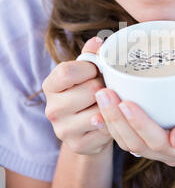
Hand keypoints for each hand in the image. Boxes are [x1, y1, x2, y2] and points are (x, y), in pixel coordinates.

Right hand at [42, 37, 113, 154]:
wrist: (91, 128)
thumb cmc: (89, 93)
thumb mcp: (87, 72)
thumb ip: (91, 56)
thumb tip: (97, 41)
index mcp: (50, 85)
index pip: (67, 72)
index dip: (89, 69)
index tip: (96, 71)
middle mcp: (52, 108)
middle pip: (89, 91)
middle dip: (104, 88)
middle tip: (106, 90)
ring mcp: (62, 130)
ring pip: (98, 112)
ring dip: (109, 107)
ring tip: (108, 105)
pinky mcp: (77, 145)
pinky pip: (105, 131)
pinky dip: (112, 125)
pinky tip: (110, 121)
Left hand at [95, 83, 174, 165]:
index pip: (158, 141)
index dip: (140, 124)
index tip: (126, 102)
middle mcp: (170, 155)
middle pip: (137, 143)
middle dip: (117, 119)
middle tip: (104, 93)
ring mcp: (158, 150)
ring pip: (127, 143)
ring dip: (111, 121)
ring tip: (101, 95)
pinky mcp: (149, 141)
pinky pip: (126, 138)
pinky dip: (110, 126)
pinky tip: (98, 111)